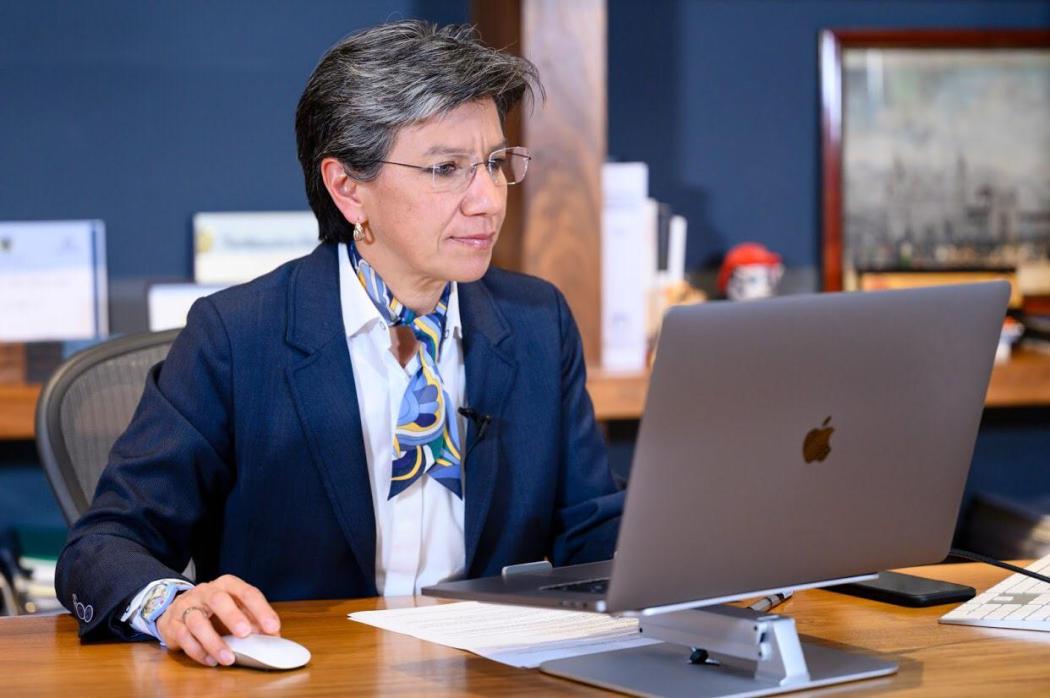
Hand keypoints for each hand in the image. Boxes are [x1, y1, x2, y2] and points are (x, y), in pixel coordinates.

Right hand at [156, 574, 280, 666]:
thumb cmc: (214, 610)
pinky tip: (211, 660)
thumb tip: (273, 637)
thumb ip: (253, 621)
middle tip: (245, 633)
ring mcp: (187, 606)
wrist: (178, 610)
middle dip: (233, 616)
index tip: (272, 628)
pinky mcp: (173, 624)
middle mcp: (206, 591)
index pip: (247, 592)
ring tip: (228, 658)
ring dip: (213, 642)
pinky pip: (184, 637)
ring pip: (197, 621)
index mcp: (227, 585)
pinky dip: (198, 651)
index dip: (261, 610)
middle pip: (218, 600)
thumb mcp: (236, 610)